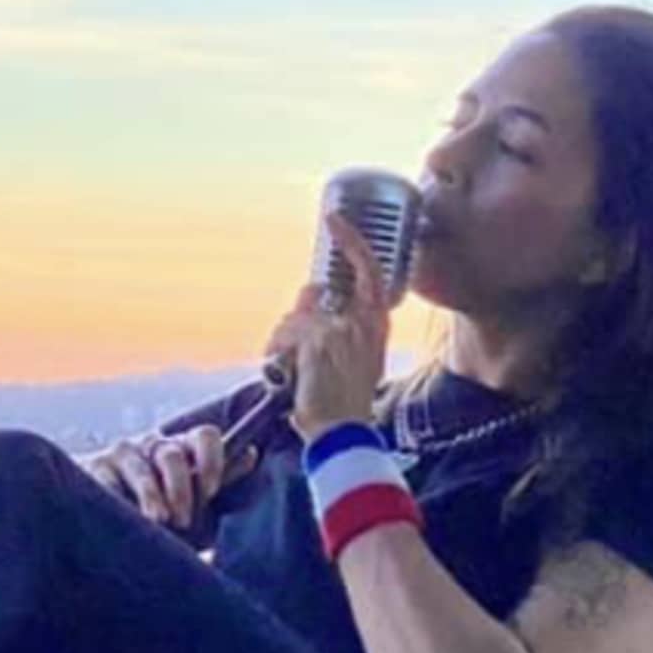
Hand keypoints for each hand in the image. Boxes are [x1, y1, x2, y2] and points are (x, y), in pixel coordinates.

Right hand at [83, 425, 239, 535]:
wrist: (113, 531)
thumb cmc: (166, 519)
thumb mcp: (199, 505)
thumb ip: (221, 482)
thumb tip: (250, 453)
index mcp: (186, 450)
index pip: (205, 436)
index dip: (212, 460)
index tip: (210, 490)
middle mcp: (154, 446)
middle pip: (173, 455)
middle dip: (181, 489)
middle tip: (183, 521)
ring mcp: (123, 454)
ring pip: (142, 470)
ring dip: (153, 497)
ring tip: (158, 522)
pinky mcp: (95, 469)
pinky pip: (109, 483)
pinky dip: (120, 501)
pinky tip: (124, 517)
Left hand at [273, 207, 398, 439]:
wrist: (343, 433)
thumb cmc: (346, 404)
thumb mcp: (352, 359)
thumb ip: (335, 326)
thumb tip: (310, 298)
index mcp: (375, 324)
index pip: (368, 270)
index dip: (351, 241)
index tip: (334, 219)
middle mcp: (361, 322)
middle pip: (312, 297)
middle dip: (294, 324)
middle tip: (293, 355)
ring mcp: (338, 330)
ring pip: (292, 320)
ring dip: (283, 346)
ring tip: (294, 377)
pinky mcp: (315, 342)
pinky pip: (283, 338)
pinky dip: (277, 358)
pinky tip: (288, 379)